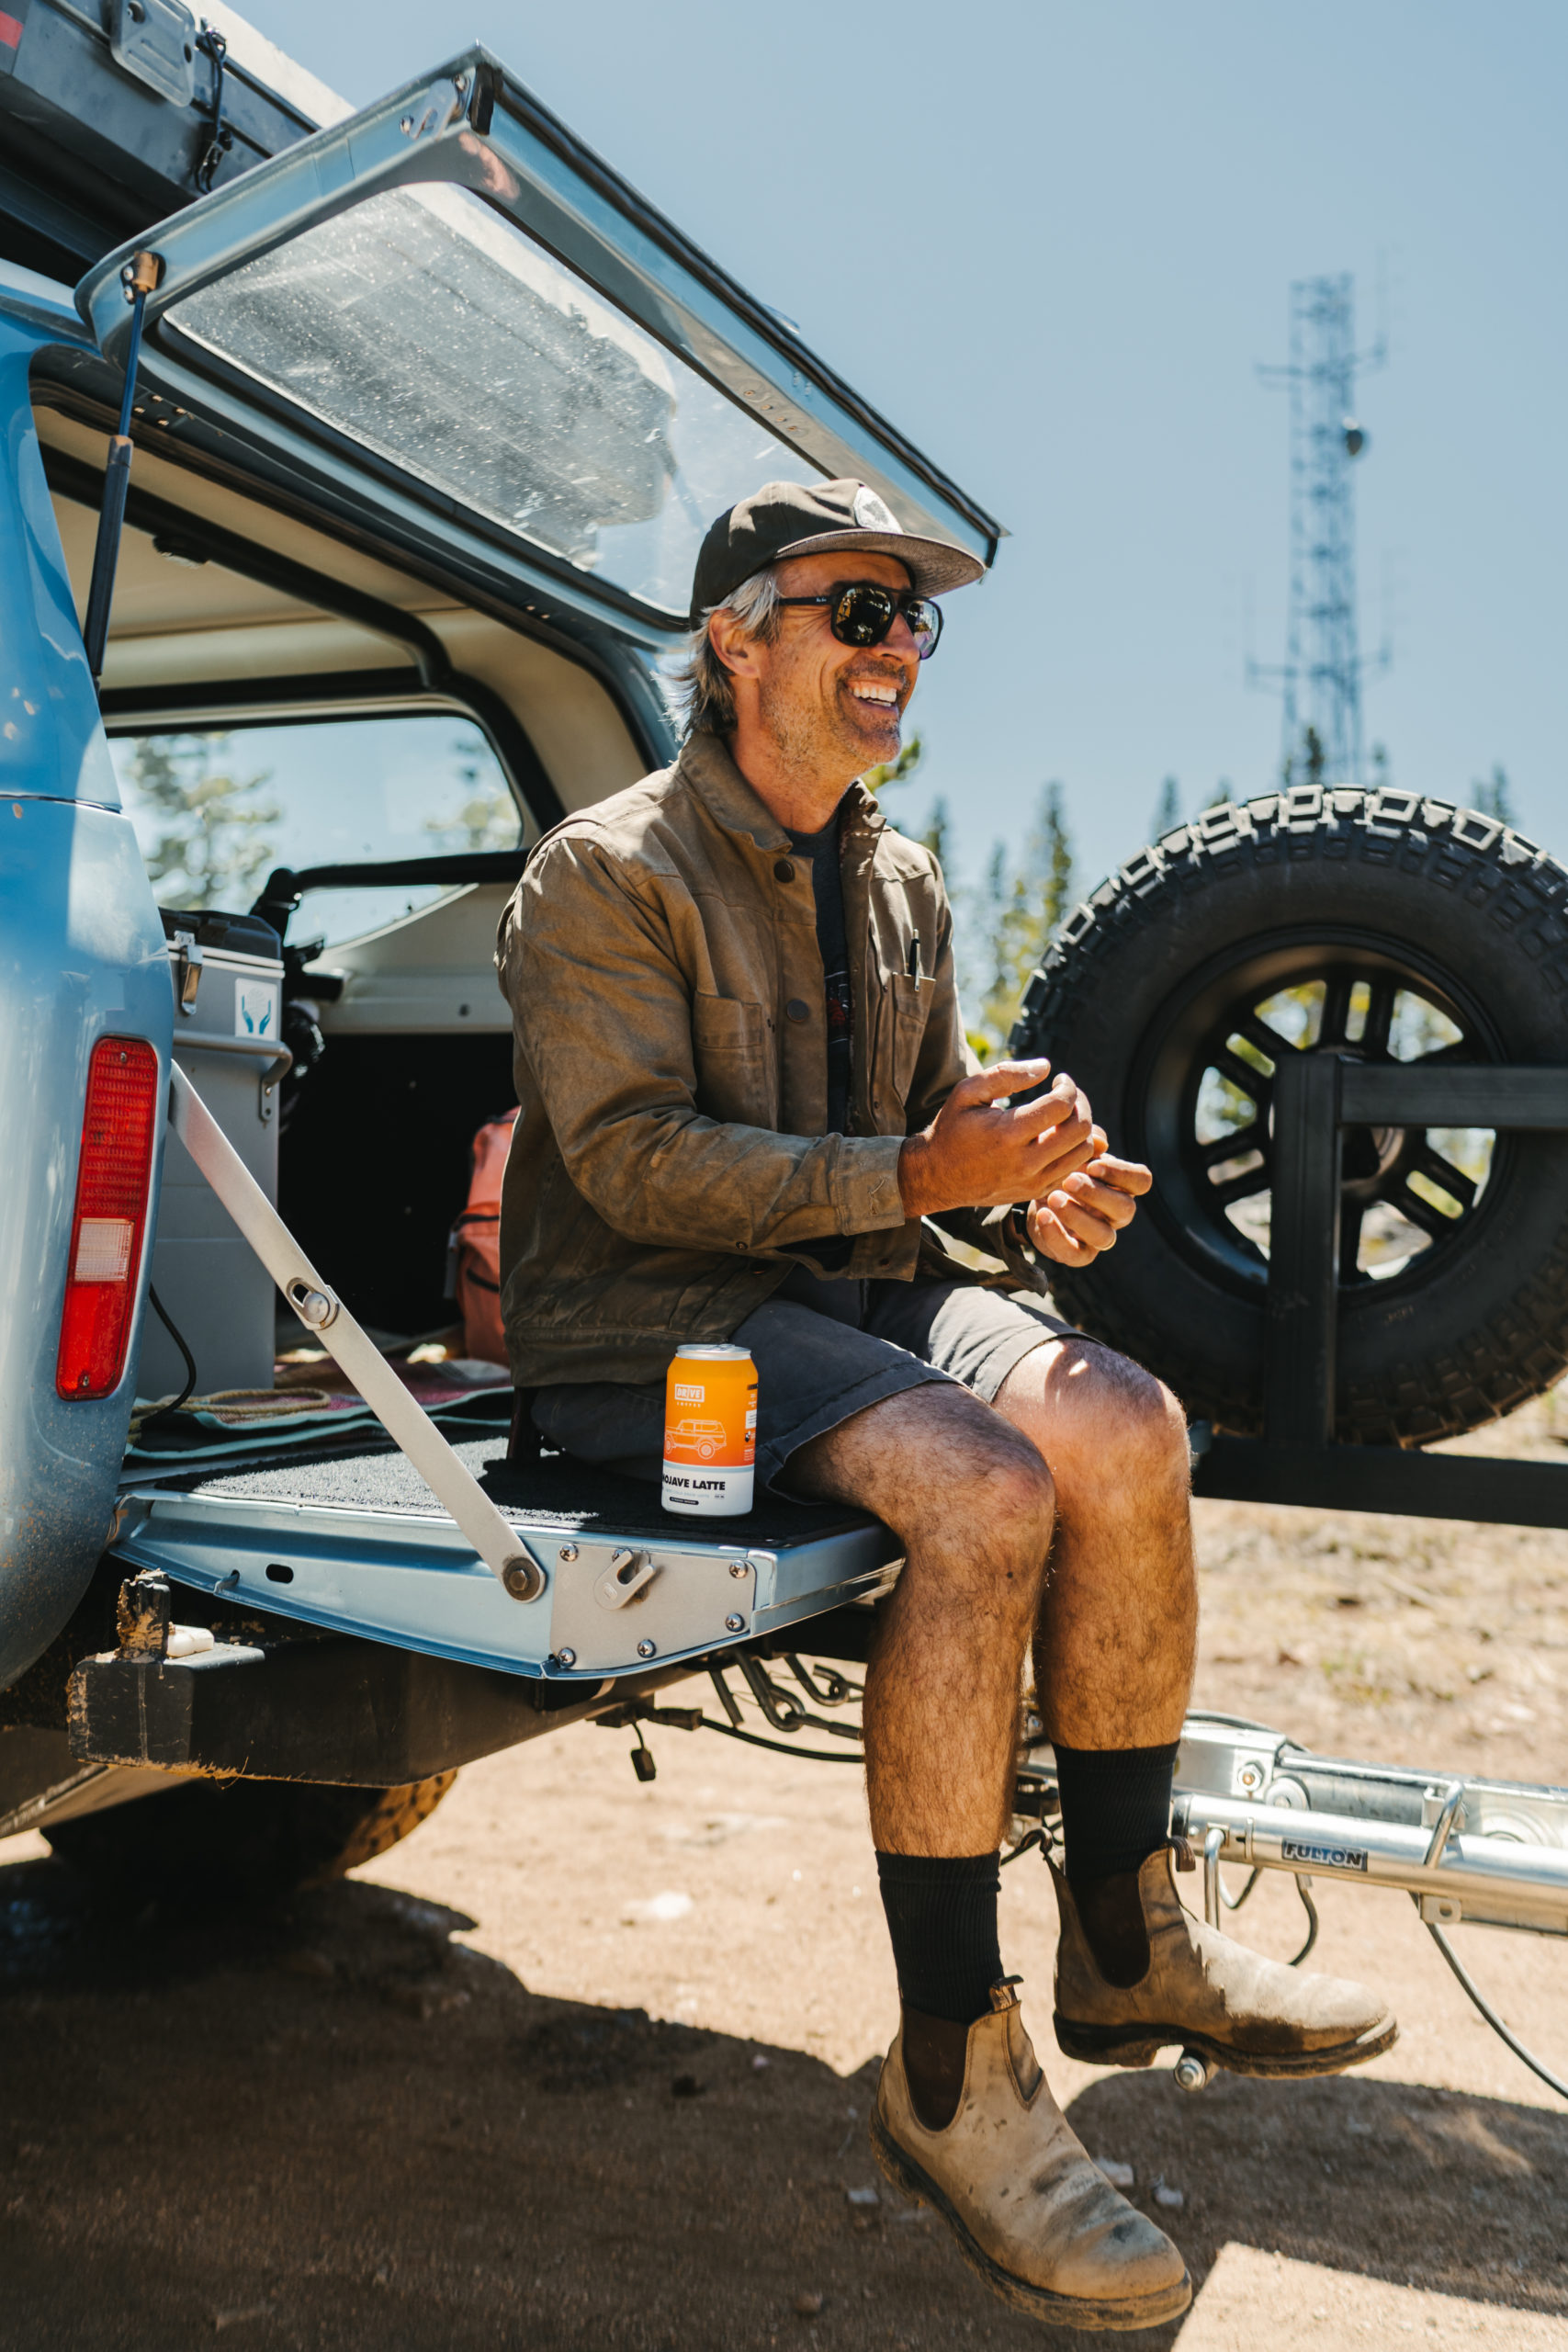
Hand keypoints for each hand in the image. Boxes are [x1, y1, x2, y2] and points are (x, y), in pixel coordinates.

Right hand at [898, 1060, 1098, 1218]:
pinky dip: (1074, 1149)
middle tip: (1068, 1094)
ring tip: (1064, 1115)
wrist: (936, 1177)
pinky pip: (1074, 1168)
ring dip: (1081, 1127)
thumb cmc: (952, 1129)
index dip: (1067, 1087)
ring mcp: (1033, 1181)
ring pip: (1084, 1151)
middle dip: (1081, 1104)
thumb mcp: (967, 1093)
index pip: (1061, 1106)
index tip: (1059, 1079)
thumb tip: (1046, 1067)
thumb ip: (1006, 1074)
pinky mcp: (1036, 1191)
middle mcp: (1025, 1162)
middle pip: (1081, 1129)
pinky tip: (1057, 1135)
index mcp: (1008, 1134)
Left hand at [1026, 1152, 1151, 1267]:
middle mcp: (1116, 1214)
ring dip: (1079, 1217)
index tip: (1093, 1165)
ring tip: (1053, 1198)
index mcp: (1121, 1186)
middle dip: (1097, 1194)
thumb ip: (1087, 1142)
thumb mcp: (1073, 1150)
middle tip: (1069, 1180)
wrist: (1033, 1195)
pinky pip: (1075, 1254)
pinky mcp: (1078, 1254)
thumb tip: (1099, 1142)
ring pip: (1105, 1236)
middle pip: (1125, 1209)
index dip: (1122, 1174)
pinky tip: (1043, 1216)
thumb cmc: (1062, 1169)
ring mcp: (1099, 1236)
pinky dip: (1058, 1236)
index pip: (1141, 1181)